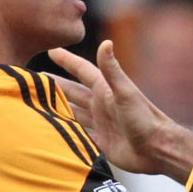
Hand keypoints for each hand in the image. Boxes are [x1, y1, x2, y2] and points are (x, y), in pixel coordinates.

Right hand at [48, 39, 192, 179]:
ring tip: (37, 103)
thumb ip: (113, 70)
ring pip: (73, 112)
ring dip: (57, 107)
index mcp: (106, 91)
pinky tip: (54, 129)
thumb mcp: (125, 93)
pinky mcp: (102, 141)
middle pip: (73, 92)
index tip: (51, 50)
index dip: (67, 61)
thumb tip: (106, 42)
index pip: (82, 70)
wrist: (158, 149)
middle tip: (34, 79)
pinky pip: (80, 134)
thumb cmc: (145, 119)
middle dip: (55, 85)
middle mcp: (102, 105)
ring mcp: (102, 123)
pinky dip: (67, 130)